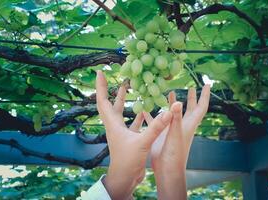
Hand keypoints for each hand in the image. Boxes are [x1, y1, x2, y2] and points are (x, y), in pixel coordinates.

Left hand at [95, 71, 172, 199]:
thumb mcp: (142, 142)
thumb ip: (155, 127)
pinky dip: (136, 116)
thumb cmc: (128, 161)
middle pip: (111, 104)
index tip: (100, 72)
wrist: (125, 178)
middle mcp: (115, 126)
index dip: (100, 86)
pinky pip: (131, 123)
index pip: (103, 101)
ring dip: (123, 101)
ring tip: (129, 89)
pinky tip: (143, 111)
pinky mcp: (128, 139)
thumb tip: (168, 111)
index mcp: (113, 124)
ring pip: (121, 113)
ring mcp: (121, 133)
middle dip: (113, 90)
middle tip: (119, 78)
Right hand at [144, 85, 210, 199]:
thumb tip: (178, 102)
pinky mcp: (161, 133)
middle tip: (190, 87)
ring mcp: (171, 129)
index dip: (204, 96)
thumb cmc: (175, 152)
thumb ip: (176, 117)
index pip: (200, 107)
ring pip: (173, 113)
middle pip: (189, 109)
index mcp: (190, 124)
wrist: (167, 168)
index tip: (207, 84)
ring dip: (173, 103)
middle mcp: (182, 125)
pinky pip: (157, 120)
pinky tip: (145, 109)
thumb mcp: (175, 133)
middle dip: (190, 98)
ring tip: (170, 93)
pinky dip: (153, 114)